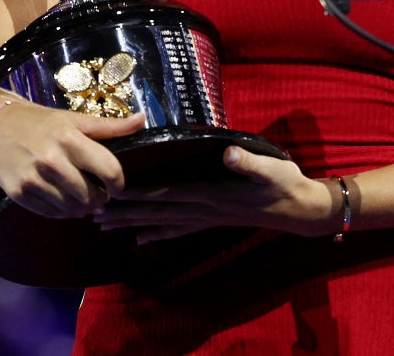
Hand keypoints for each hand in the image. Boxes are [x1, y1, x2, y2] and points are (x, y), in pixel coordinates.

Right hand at [0, 99, 146, 217]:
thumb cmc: (40, 123)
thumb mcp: (74, 119)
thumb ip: (109, 126)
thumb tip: (142, 120)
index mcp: (70, 138)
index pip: (109, 170)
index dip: (119, 183)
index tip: (117, 186)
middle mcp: (52, 160)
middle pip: (91, 196)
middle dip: (100, 199)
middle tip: (99, 194)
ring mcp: (33, 179)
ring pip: (72, 209)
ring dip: (82, 208)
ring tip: (83, 198)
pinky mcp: (18, 193)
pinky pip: (51, 214)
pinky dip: (62, 212)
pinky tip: (64, 201)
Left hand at [92, 145, 333, 242]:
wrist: (300, 209)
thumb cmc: (285, 183)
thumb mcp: (271, 168)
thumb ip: (248, 162)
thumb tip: (228, 153)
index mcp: (213, 192)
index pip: (170, 192)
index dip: (142, 192)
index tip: (114, 191)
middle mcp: (205, 208)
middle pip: (158, 211)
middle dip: (125, 212)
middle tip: (93, 214)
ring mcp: (207, 217)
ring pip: (162, 222)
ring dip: (132, 224)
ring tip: (105, 227)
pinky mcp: (212, 220)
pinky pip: (178, 230)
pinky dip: (157, 234)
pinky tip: (140, 239)